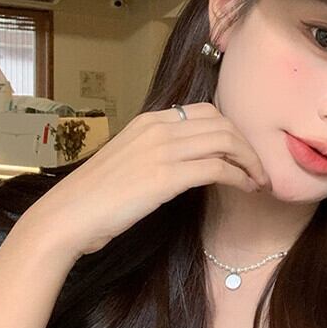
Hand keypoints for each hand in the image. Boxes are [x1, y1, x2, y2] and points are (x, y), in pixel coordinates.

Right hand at [20, 104, 269, 257]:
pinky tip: (246, 188)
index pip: (205, 111)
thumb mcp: (129, 160)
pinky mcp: (166, 176)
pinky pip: (218, 168)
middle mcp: (158, 127)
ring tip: (259, 180)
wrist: (67, 216)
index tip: (242, 152)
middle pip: (222, 122)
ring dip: (250, 160)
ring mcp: (162, 149)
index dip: (232, 130)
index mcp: (149, 120)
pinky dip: (240, 176)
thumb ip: (157, 152)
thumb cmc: (95, 198)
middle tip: (259, 168)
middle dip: (248, 145)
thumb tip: (189, 160)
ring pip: (226, 140)